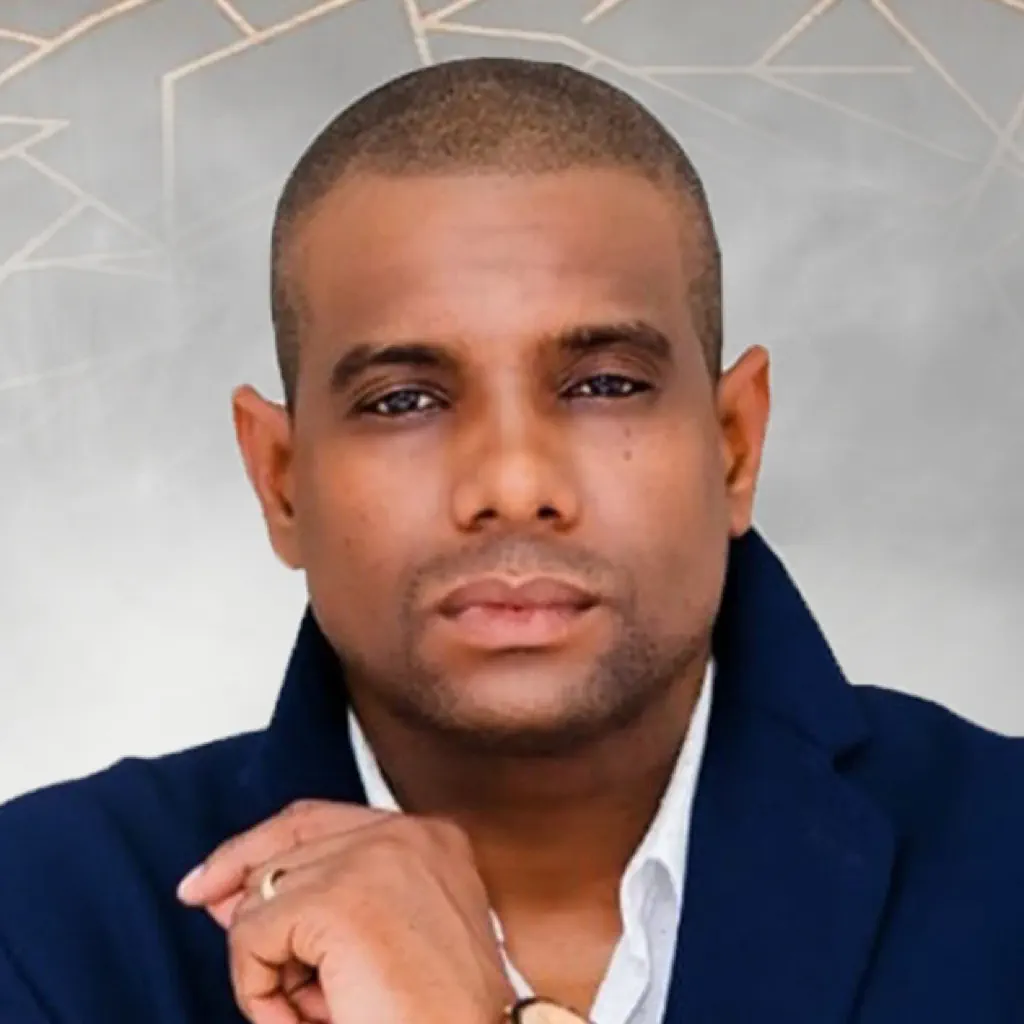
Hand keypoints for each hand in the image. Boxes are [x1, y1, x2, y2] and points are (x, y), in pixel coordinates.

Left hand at [177, 799, 514, 1023]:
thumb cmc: (434, 1017)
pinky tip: (307, 1018)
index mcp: (432, 839)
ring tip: (318, 1011)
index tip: (209, 882)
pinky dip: (256, 989)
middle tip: (262, 968)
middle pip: (283, 847)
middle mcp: (407, 834)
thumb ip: (314, 901)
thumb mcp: (377, 944)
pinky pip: (251, 937)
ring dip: (270, 963)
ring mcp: (374, 860)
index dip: (257, 847)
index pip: (317, 820)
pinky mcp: (339, 902)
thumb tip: (220, 888)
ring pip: (262, 895)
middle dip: (257, 913)